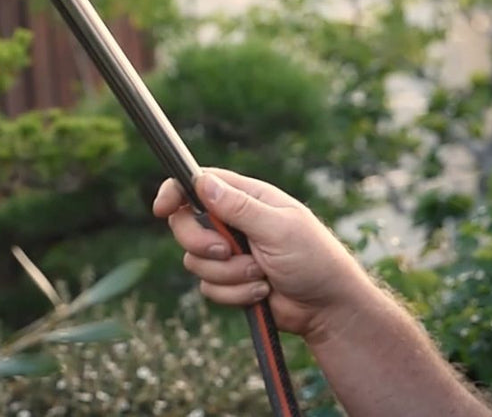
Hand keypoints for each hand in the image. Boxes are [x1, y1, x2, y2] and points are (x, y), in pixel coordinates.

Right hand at [152, 167, 372, 340]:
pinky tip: (262, 292)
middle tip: (226, 251)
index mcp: (248, 199)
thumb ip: (239, 207)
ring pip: (195, 261)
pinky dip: (235, 294)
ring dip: (229, 274)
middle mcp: (234, 223)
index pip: (199, 184)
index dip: (175, 192)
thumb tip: (202, 181)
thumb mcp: (279, 228)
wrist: (328, 309)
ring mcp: (230, 253)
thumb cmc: (315, 260)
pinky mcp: (229, 282)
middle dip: (201, 242)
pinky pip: (208, 287)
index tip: (163, 208)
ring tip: (261, 276)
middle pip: (186, 224)